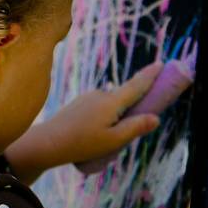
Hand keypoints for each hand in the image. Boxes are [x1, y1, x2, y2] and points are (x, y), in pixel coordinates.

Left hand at [5, 62, 163, 183]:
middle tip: (121, 137)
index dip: (150, 75)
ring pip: (111, 107)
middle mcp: (100, 94)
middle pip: (125, 99)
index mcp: (111, 101)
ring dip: (114, 120)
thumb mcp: (113, 140)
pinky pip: (99, 110)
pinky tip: (91, 138)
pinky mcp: (79, 104)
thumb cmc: (81, 144)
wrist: (47, 143)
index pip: (136, 85)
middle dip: (130, 114)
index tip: (161, 64)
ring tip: (101, 143)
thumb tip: (155, 118)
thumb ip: (135, 128)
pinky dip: (102, 121)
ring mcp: (88, 97)